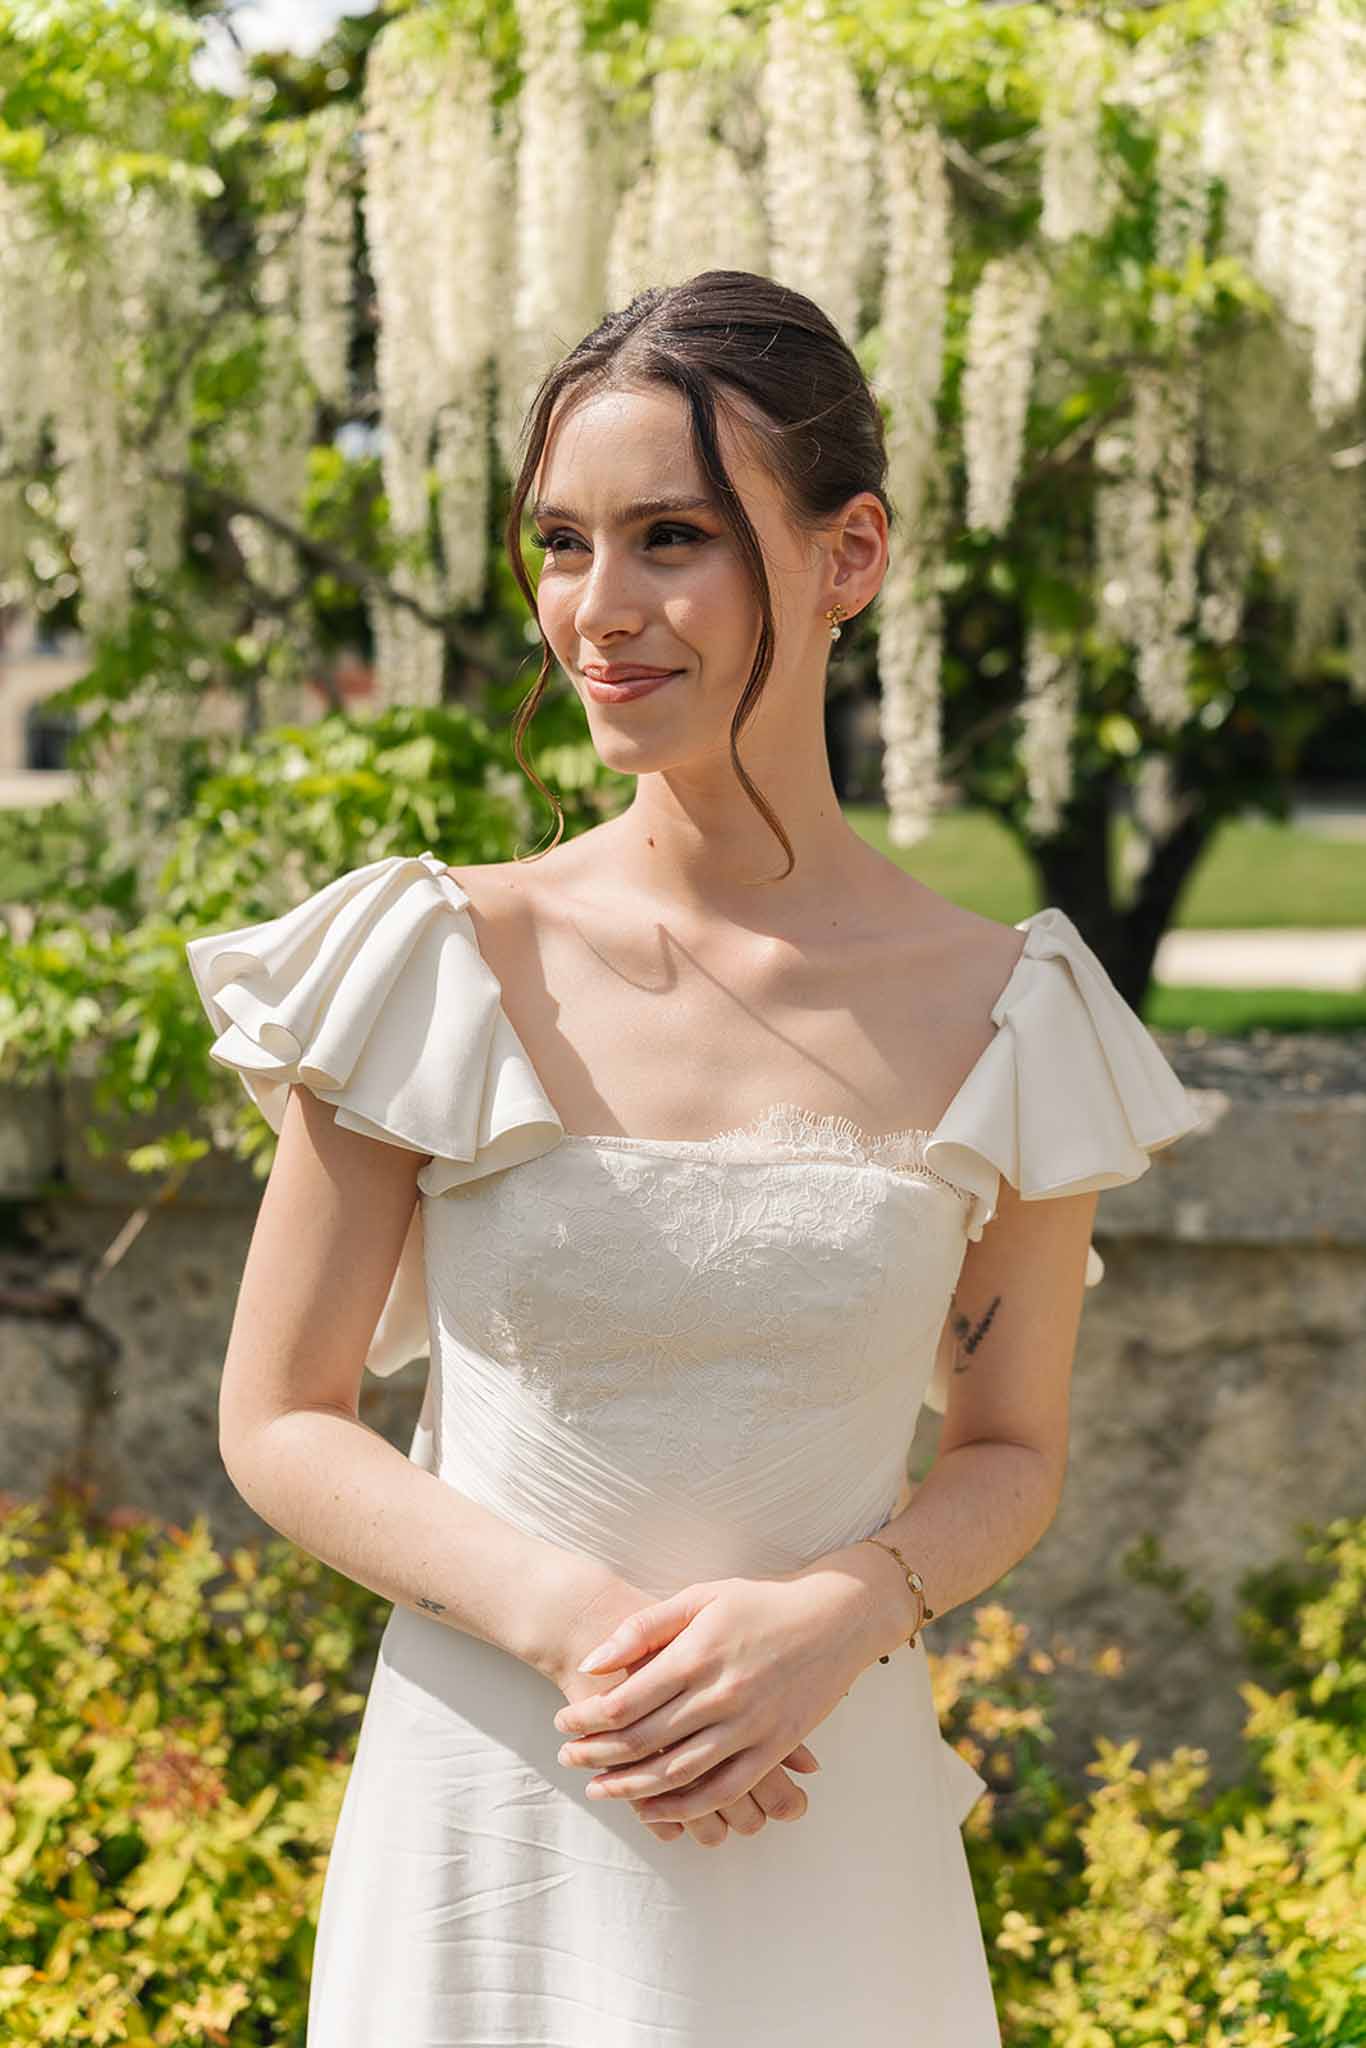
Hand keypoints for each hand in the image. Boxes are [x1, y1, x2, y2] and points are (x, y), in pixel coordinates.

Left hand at [552, 1571, 866, 1827]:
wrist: (835, 1618)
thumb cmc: (759, 1603)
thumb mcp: (699, 1598)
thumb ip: (644, 1629)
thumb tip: (593, 1662)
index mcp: (696, 1655)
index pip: (624, 1702)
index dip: (585, 1718)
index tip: (562, 1722)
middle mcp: (720, 1695)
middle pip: (643, 1741)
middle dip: (596, 1755)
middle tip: (567, 1759)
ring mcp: (750, 1726)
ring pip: (678, 1773)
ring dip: (632, 1788)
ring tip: (599, 1790)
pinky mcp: (775, 1748)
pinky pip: (724, 1790)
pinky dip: (686, 1807)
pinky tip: (657, 1810)